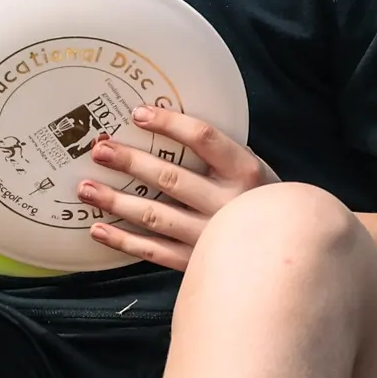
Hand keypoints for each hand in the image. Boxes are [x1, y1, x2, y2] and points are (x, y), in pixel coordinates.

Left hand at [79, 105, 276, 268]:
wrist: (290, 252)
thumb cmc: (264, 202)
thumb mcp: (254, 169)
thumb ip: (220, 154)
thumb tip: (168, 125)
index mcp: (245, 172)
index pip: (204, 138)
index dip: (168, 124)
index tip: (137, 114)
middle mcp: (227, 204)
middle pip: (170, 178)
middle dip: (130, 162)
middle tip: (99, 150)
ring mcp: (210, 237)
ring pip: (156, 217)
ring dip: (117, 201)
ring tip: (85, 188)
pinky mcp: (196, 263)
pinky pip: (154, 252)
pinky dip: (124, 241)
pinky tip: (98, 228)